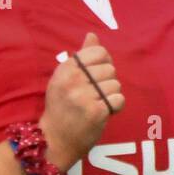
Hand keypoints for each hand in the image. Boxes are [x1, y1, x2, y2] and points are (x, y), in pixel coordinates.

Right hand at [39, 31, 123, 169]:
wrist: (54, 139)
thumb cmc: (61, 107)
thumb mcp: (64, 78)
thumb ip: (81, 57)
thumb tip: (92, 35)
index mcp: (66, 68)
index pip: (99, 52)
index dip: (104, 63)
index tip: (97, 75)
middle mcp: (73, 80)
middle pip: (110, 69)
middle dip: (107, 82)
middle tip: (94, 95)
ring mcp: (84, 96)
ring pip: (116, 84)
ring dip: (111, 95)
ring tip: (97, 104)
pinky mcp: (95, 112)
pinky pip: (119, 100)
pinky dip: (115, 107)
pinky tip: (103, 112)